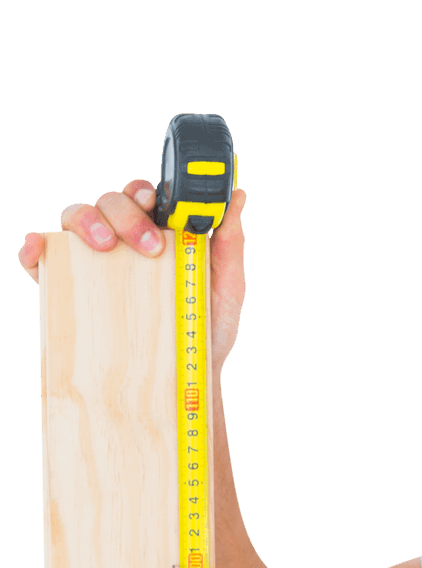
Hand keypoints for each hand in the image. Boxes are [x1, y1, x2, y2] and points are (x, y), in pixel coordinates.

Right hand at [19, 182, 248, 373]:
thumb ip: (230, 242)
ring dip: (86, 222)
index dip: (144, 192)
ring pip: (76, 219)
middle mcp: (124, 241)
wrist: (187, 375)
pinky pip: (46, 258)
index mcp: (160, 232)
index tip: (154, 204)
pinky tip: (41, 249)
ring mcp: (96, 262)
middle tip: (149, 247)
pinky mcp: (72, 287)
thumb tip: (238, 196)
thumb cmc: (206, 327)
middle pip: (111, 203)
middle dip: (126, 215)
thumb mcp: (226, 287)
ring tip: (105, 247)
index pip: (144, 197)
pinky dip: (37, 248)